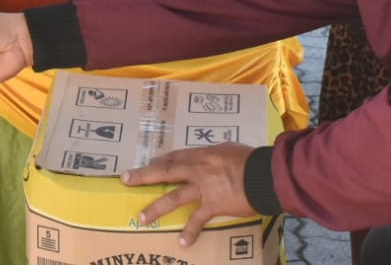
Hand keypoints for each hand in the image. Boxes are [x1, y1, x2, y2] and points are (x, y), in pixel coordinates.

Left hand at [123, 144, 255, 247]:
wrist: (264, 175)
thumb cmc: (250, 159)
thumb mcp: (229, 149)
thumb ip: (215, 155)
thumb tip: (211, 158)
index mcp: (201, 154)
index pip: (175, 157)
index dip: (160, 162)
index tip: (148, 165)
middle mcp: (197, 169)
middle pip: (165, 171)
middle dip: (144, 175)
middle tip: (126, 179)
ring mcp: (203, 188)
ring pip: (174, 197)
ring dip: (156, 208)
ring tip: (142, 218)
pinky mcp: (213, 205)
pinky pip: (198, 220)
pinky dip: (190, 231)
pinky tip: (182, 242)